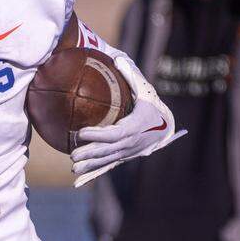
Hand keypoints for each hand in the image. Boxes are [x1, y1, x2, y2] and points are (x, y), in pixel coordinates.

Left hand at [72, 57, 184, 186]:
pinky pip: (107, 167)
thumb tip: (117, 59)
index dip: (99, 134)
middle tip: (73, 154)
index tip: (82, 132)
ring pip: (108, 161)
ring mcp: (128, 153)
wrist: (166, 125)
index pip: (116, 134)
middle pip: (110, 151)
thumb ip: (132, 76)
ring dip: (90, 166)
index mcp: (136, 127)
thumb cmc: (151, 105)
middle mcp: (133, 143)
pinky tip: (78, 182)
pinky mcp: (123, 158)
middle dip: (91, 153)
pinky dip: (93, 175)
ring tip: (74, 168)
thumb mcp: (145, 89)